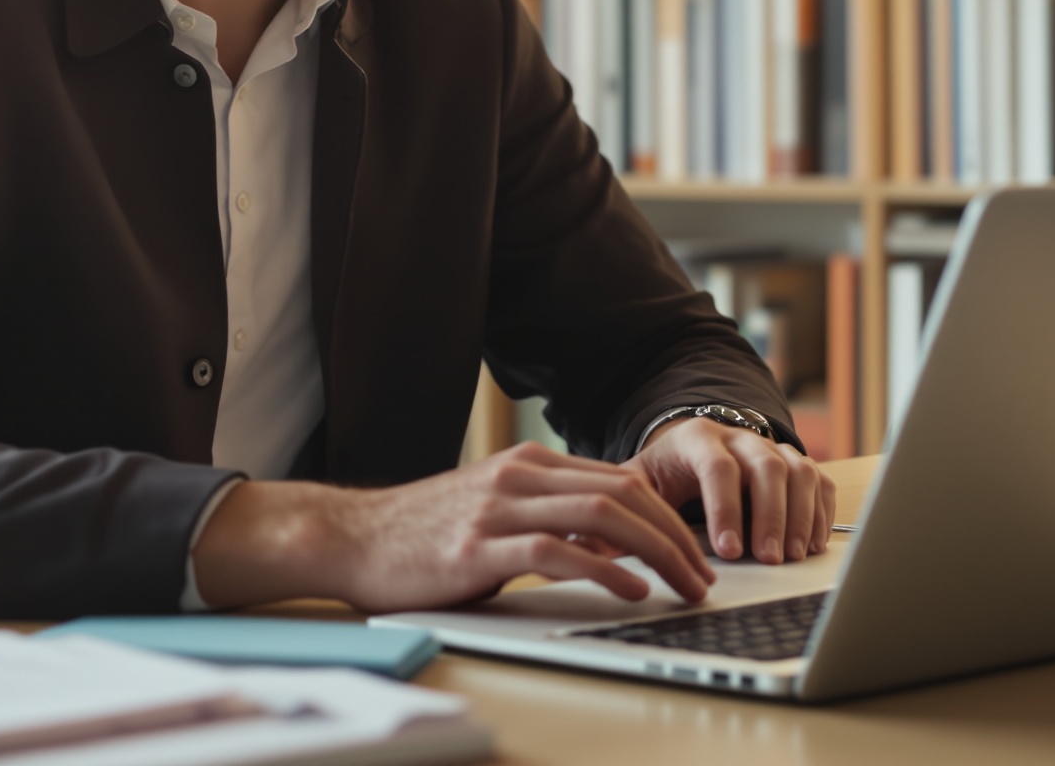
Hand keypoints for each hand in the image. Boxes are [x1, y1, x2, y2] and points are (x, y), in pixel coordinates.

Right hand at [191, 442, 716, 611]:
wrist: (351, 537)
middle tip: (703, 575)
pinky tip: (631, 590)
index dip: (667, 516)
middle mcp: (519, 475)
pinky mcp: (480, 545)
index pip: (619, 480)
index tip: (692, 552)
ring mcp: (499, 507)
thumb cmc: (422, 533)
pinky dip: (605, 570)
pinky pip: (558, 552)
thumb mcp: (494, 512)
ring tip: (683, 585)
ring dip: (656, 553)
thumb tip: (613, 548)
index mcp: (528, 464)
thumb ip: (548, 519)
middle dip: (675, 536)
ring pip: (603, 517)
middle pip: (624, 495)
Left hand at [630, 417, 833, 563]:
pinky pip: (819, 481)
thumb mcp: (638, 483)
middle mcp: (740, 438)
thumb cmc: (664, 473)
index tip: (728, 551)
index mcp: (697, 439)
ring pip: (799, 470)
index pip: (718, 467)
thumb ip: (625, 507)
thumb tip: (596, 543)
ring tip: (793, 556)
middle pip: (767, 467)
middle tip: (769, 559)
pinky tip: (813, 544)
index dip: (725, 509)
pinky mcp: (795, 464)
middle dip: (771, 516)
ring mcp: (771, 448)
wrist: (689, 448)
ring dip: (801, 516)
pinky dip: (821, 512)